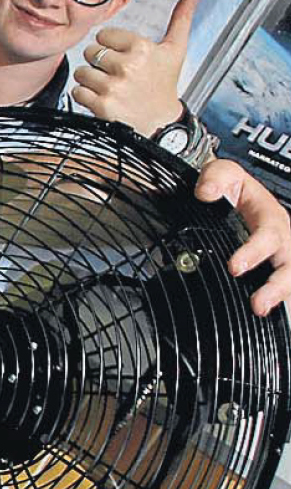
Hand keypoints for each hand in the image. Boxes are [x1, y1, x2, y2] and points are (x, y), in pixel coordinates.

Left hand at [72, 0, 201, 137]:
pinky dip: (85, 96)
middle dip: (99, 63)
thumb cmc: (165, 83)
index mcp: (143, 48)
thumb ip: (182, 17)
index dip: (111, 46)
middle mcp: (128, 66)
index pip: (104, 35)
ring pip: (81, 72)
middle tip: (117, 74)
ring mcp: (113, 87)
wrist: (161, 124)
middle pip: (90, 52)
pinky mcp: (101, 106)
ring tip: (110, 86)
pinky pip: (77, 91)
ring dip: (90, 80)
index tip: (124, 57)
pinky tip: (103, 98)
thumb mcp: (176, 49)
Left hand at [195, 159, 290, 315]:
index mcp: (270, 217)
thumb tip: (205, 192)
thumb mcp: (224, 173)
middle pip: (290, 264)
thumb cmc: (231, 189)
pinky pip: (284, 287)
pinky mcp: (274, 271)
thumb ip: (215, 177)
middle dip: (278, 285)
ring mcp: (281, 257)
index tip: (235, 266)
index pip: (269, 234)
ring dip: (280, 296)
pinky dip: (280, 300)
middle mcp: (282, 239)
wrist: (230, 196)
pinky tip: (268, 316)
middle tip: (259, 303)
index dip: (255, 251)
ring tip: (262, 311)